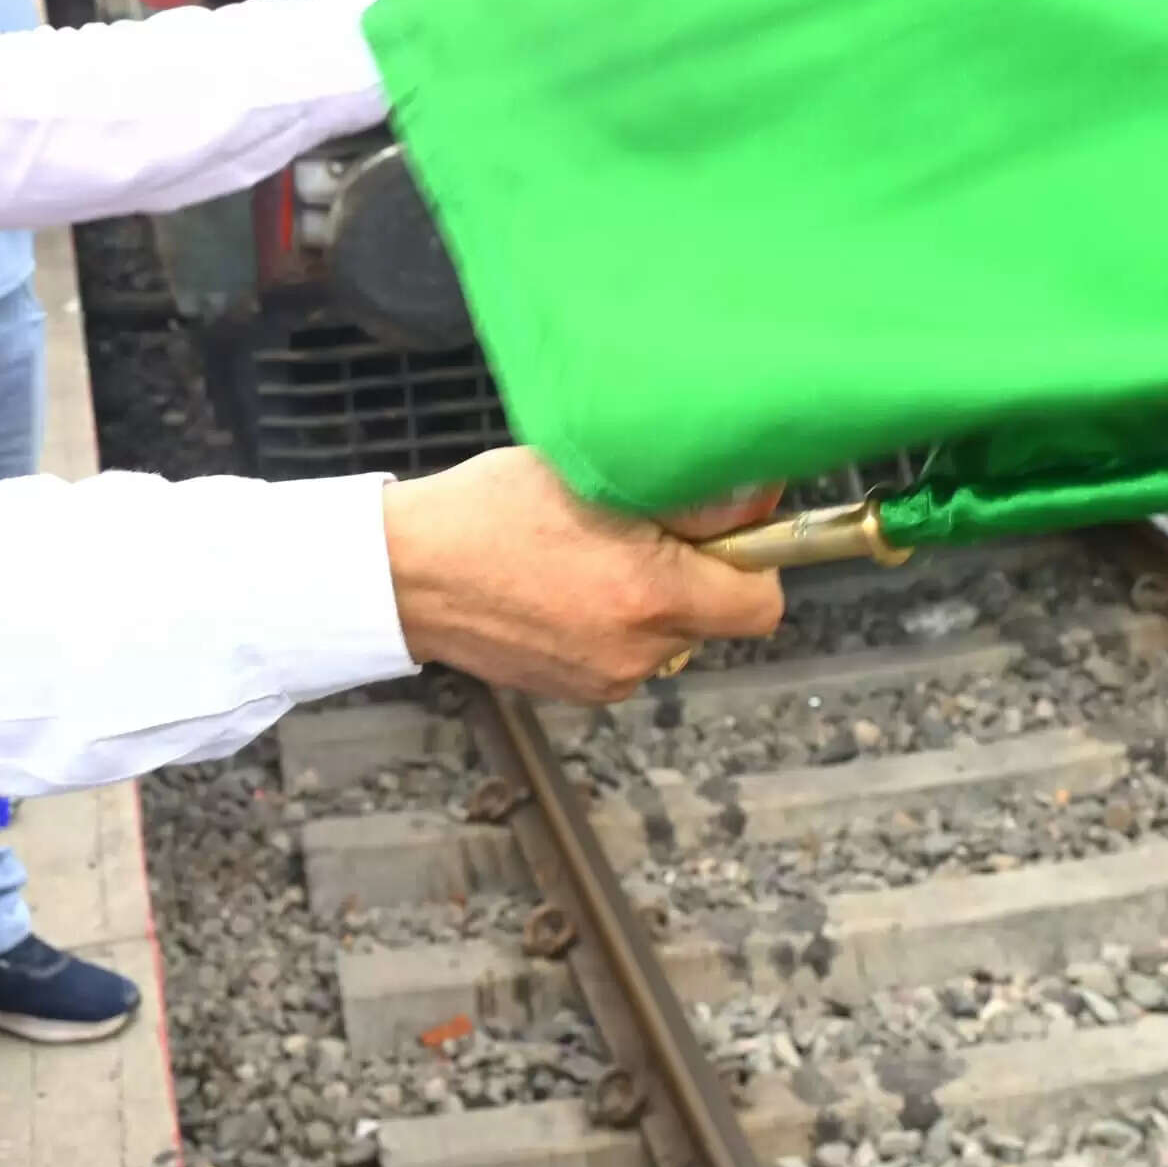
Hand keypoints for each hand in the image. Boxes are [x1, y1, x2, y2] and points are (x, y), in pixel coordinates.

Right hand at [378, 448, 786, 703]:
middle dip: (698, 573)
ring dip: (654, 597)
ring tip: (594, 554)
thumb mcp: (594, 475)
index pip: (762, 602)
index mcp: (651, 594)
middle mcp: (637, 650)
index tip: (726, 527)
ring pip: (670, 633)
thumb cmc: (492, 509)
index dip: (755, 560)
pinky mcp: (577, 691)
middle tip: (647, 528)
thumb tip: (760, 496)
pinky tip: (567, 586)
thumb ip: (687, 496)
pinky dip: (615, 621)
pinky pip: (628, 652)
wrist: (406, 574)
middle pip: (715, 616)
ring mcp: (606, 680)